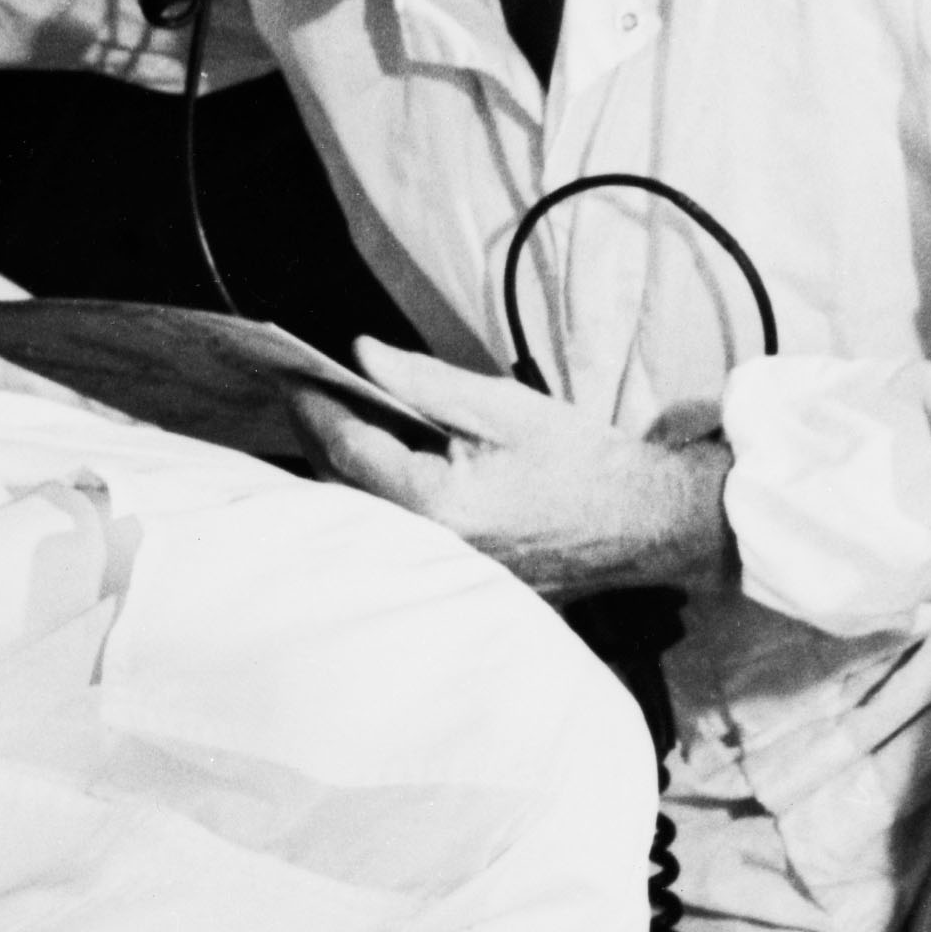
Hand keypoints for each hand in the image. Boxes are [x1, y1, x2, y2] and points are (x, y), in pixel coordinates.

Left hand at [290, 344, 736, 595]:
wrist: (639, 520)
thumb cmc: (580, 461)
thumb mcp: (501, 405)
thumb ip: (423, 381)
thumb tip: (361, 355)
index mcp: (437, 503)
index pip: (346, 448)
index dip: (313, 405)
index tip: (291, 373)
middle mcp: (428, 546)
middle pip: (340, 486)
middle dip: (316, 433)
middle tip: (300, 388)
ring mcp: (437, 569)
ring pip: (360, 513)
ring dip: (338, 465)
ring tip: (327, 417)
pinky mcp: (451, 576)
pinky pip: (390, 532)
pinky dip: (371, 494)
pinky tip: (372, 462)